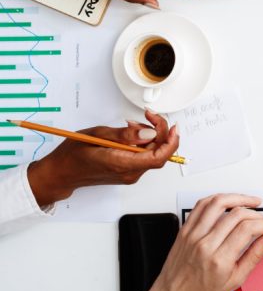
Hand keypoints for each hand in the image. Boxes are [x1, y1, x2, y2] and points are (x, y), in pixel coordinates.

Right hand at [26, 110, 179, 205]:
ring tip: (131, 125)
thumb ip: (125, 134)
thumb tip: (149, 133)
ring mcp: (129, 175)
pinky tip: (131, 134)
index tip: (173, 127)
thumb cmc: (72, 155)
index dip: (171, 142)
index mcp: (120, 164)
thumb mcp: (97, 135)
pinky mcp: (128, 173)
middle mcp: (129, 173)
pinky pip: (143, 157)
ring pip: (152, 155)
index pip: (158, 157)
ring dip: (150, 137)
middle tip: (149, 115)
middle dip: (159, 132)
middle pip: (158, 153)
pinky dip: (143, 143)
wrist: (61, 173)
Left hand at [143, 193, 262, 290]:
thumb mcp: (235, 281)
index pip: (248, 229)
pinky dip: (217, 199)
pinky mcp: (185, 230)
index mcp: (220, 260)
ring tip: (250, 201)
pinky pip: (201, 205)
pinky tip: (227, 201)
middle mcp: (205, 244)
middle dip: (257, 214)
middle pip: (237, 215)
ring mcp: (193, 235)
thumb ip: (254, 256)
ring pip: (218, 203)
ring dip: (239, 198)